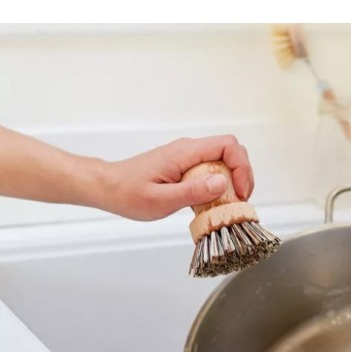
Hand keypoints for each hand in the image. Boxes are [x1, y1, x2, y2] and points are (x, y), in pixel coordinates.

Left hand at [98, 135, 254, 220]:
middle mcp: (188, 150)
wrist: (108, 187)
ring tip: (227, 205)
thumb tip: (222, 183)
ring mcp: (186, 158)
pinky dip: (217, 186)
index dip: (241, 167)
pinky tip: (211, 204)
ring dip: (230, 182)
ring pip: (221, 162)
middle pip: (229, 152)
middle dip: (241, 176)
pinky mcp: (183, 167)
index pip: (227, 146)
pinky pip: (209, 170)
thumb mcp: (160, 200)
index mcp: (184, 153)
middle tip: (238, 201)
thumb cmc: (128, 194)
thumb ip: (192, 192)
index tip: (240, 192)